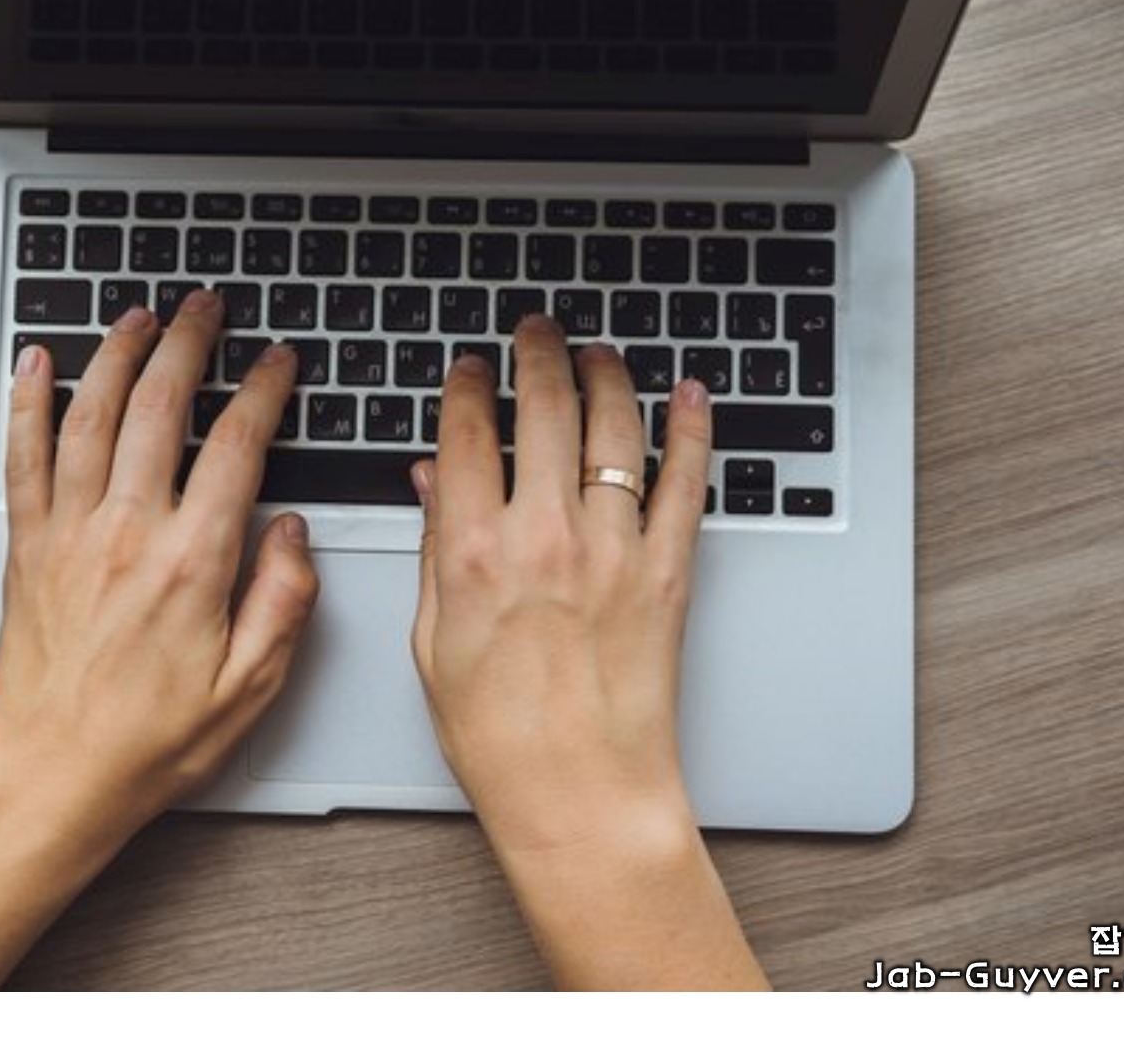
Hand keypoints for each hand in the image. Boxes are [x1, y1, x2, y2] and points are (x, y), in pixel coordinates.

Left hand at [0, 291, 317, 987]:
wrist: (50, 776)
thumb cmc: (146, 744)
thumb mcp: (250, 688)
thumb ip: (283, 601)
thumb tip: (291, 532)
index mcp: (192, 563)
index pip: (237, 446)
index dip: (262, 390)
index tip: (277, 362)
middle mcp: (127, 534)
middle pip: (160, 406)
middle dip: (189, 342)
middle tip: (207, 306)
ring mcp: (70, 533)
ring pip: (91, 414)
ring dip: (118, 353)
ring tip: (140, 314)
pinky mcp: (27, 547)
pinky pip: (23, 456)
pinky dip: (28, 402)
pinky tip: (37, 363)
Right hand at [412, 315, 708, 847]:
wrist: (580, 791)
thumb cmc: (500, 733)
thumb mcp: (432, 638)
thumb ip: (434, 549)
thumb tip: (432, 484)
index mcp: (474, 552)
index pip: (465, 433)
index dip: (465, 385)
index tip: (467, 368)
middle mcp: (545, 537)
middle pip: (542, 407)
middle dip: (536, 353)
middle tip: (535, 332)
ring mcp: (613, 549)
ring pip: (614, 428)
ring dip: (605, 374)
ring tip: (596, 353)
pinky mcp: (667, 571)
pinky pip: (686, 481)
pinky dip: (692, 430)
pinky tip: (688, 395)